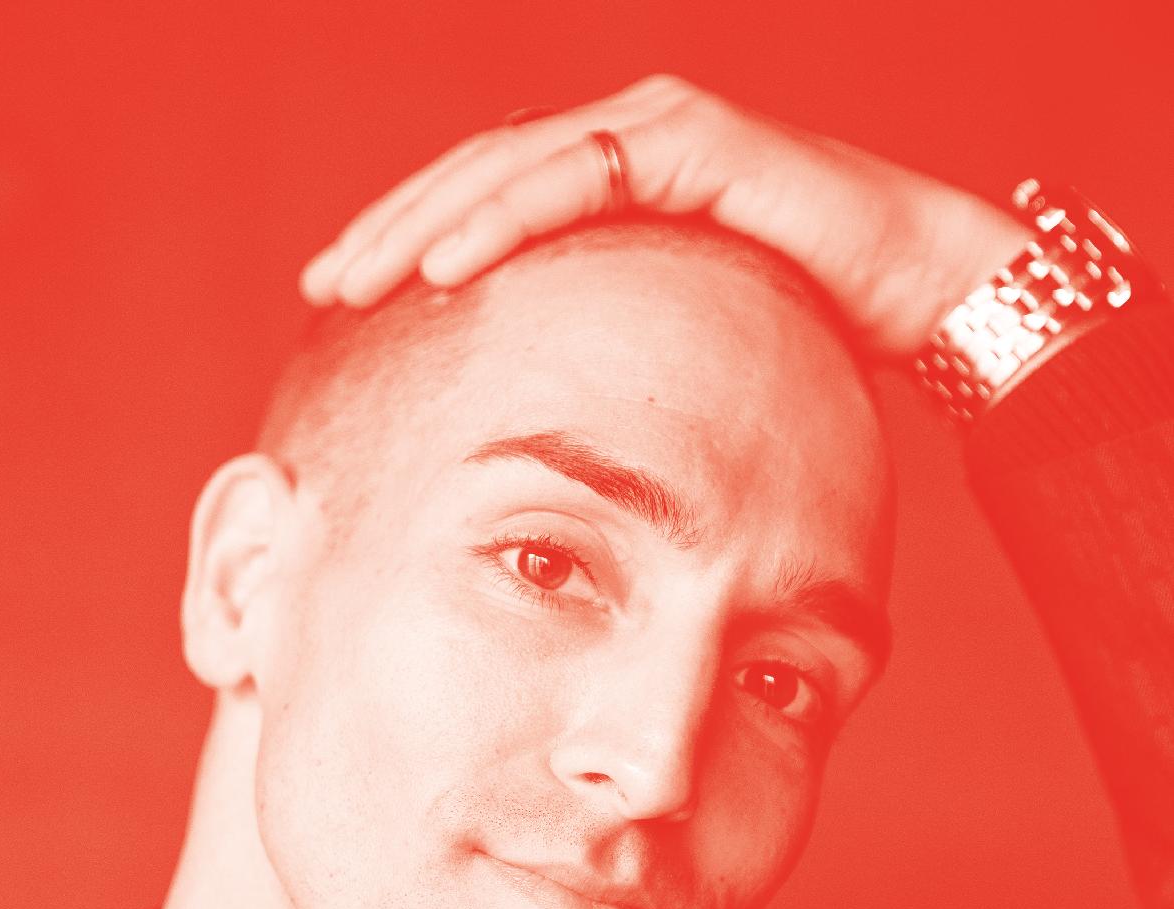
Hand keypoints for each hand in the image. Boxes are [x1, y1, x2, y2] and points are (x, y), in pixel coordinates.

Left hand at [300, 75, 1029, 357]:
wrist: (925, 292)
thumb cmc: (812, 338)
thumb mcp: (680, 356)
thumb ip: (613, 363)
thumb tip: (551, 440)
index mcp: (612, 186)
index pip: (485, 207)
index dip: (409, 246)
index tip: (344, 306)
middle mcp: (624, 141)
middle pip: (474, 177)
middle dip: (389, 232)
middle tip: (320, 290)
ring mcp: (656, 129)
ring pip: (505, 166)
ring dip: (421, 224)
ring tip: (355, 281)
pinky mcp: (694, 139)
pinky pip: (577, 175)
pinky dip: (503, 217)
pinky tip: (443, 267)